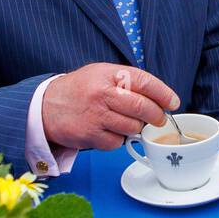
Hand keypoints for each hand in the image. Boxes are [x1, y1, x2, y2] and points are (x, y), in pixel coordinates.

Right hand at [41, 63, 180, 151]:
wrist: (45, 106)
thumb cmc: (79, 90)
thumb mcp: (101, 74)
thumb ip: (127, 82)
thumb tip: (159, 97)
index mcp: (108, 74)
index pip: (144, 81)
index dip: (163, 93)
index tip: (173, 102)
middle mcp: (102, 94)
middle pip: (142, 108)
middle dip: (157, 116)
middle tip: (159, 119)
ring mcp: (96, 116)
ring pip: (133, 128)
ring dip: (135, 129)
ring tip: (126, 122)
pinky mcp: (90, 135)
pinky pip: (117, 142)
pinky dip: (117, 139)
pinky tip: (109, 131)